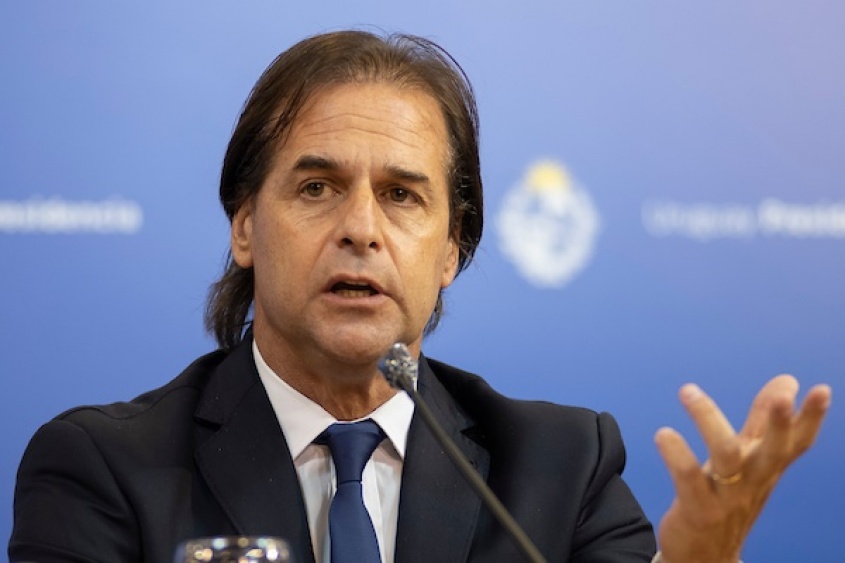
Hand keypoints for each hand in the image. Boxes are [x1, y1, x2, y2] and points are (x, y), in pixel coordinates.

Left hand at [653, 375, 830, 562]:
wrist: (705, 556)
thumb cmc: (728, 497)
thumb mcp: (749, 459)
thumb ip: (763, 420)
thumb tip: (788, 379)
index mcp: (766, 467)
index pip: (796, 443)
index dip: (811, 418)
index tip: (822, 389)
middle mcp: (753, 482)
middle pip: (772, 452)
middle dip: (779, 425)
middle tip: (783, 397)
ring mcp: (727, 498)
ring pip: (726, 457)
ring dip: (709, 421)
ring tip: (688, 391)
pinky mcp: (698, 510)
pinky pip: (689, 479)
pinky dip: (677, 454)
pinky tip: (664, 434)